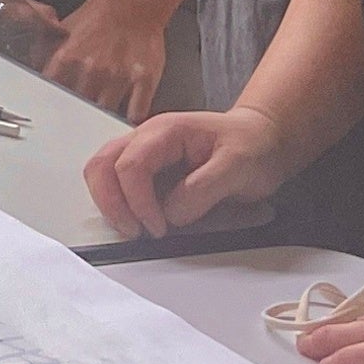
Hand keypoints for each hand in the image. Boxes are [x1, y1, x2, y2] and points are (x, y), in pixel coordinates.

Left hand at [42, 0, 168, 119]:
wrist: (133, 3)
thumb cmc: (99, 17)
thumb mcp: (63, 29)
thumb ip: (45, 51)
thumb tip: (32, 65)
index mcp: (67, 58)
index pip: (52, 93)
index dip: (53, 104)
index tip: (54, 112)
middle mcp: (91, 69)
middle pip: (79, 107)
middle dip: (79, 114)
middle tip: (81, 117)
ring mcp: (119, 76)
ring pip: (106, 112)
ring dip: (103, 117)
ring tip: (102, 119)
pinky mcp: (145, 80)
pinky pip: (136, 111)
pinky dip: (131, 118)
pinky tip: (127, 119)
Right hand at [85, 103, 287, 240]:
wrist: (262, 139)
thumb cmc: (252, 146)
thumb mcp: (238, 166)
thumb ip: (204, 188)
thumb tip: (172, 213)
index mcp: (166, 131)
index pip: (131, 165)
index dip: (138, 201)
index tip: (158, 227)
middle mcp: (146, 138)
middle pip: (102, 165)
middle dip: (111, 202)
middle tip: (133, 231)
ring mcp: (143, 152)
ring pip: (101, 173)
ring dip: (110, 203)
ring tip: (134, 228)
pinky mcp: (147, 169)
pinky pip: (116, 183)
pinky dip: (118, 204)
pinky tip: (138, 219)